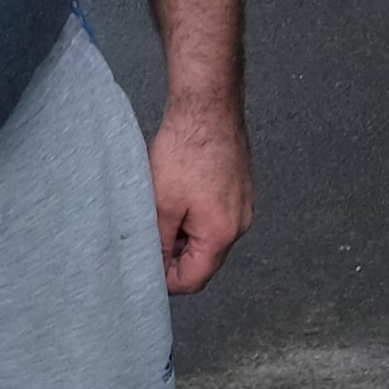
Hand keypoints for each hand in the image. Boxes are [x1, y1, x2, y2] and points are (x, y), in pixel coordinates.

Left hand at [150, 101, 251, 294]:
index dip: (166, 280)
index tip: (144, 266)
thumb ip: (161, 243)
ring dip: (184, 235)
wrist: (208, 108)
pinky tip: (178, 198)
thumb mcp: (162, 204)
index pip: (194, 280)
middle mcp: (240, 224)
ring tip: (161, 213)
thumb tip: (158, 267)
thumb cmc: (185, 151)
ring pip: (209, 238)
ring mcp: (244, 205)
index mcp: (222, 233)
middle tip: (147, 237)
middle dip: (175, 257)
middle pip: (205, 260)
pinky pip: (216, 217)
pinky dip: (196, 218)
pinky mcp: (240, 189)